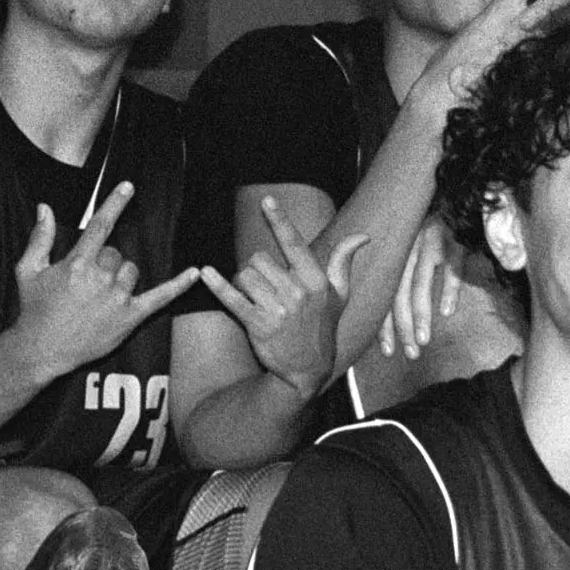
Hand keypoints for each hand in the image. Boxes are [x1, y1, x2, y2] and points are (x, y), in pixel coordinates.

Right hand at [10, 183, 202, 382]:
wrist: (42, 348)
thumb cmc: (34, 308)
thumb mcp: (28, 270)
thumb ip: (40, 238)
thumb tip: (45, 207)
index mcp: (76, 263)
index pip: (100, 226)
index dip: (115, 204)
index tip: (128, 186)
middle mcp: (99, 278)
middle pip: (116, 253)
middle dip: (104, 261)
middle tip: (87, 282)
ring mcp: (117, 298)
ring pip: (132, 270)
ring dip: (121, 276)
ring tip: (101, 294)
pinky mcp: (130, 317)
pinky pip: (160, 297)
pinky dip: (178, 286)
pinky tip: (195, 273)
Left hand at [202, 195, 362, 397]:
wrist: (307, 369)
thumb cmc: (322, 326)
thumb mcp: (339, 295)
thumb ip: (343, 262)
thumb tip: (363, 236)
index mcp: (315, 282)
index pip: (294, 244)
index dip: (280, 220)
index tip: (267, 200)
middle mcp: (297, 293)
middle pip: (259, 258)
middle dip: (257, 268)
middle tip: (267, 286)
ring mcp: (276, 309)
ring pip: (245, 275)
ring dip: (244, 282)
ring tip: (256, 297)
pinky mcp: (257, 324)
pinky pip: (231, 297)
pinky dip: (216, 284)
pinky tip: (206, 273)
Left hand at [380, 218, 463, 360]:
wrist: (454, 190)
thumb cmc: (436, 223)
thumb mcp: (415, 244)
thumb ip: (407, 271)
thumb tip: (402, 310)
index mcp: (396, 254)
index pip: (386, 294)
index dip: (385, 324)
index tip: (388, 350)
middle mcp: (408, 250)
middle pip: (400, 294)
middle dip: (403, 327)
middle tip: (409, 353)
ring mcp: (430, 244)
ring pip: (420, 284)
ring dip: (421, 315)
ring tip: (423, 340)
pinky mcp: (454, 241)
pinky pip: (451, 268)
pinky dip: (449, 290)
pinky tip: (447, 311)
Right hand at [418, 0, 569, 108]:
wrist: (441, 93)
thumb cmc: (450, 68)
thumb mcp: (474, 40)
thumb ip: (496, 32)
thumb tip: (511, 33)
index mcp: (498, 12)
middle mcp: (511, 24)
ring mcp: (518, 46)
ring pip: (554, 25)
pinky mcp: (522, 66)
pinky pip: (545, 56)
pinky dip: (556, 58)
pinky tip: (567, 64)